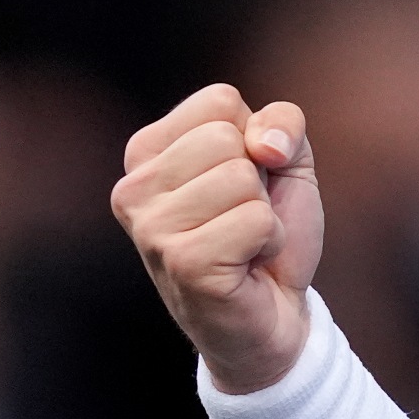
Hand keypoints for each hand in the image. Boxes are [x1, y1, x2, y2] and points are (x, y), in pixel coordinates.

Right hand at [112, 84, 322, 392]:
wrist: (273, 318)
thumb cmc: (267, 234)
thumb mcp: (284, 162)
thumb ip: (282, 123)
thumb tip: (265, 145)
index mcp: (146, 153)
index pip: (219, 101)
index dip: (255, 140)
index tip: (243, 184)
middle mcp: (133, 189)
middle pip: (228, 138)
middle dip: (259, 180)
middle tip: (243, 221)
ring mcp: (152, 229)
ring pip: (241, 178)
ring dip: (264, 215)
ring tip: (243, 245)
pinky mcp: (182, 264)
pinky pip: (256, 221)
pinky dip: (269, 242)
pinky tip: (246, 267)